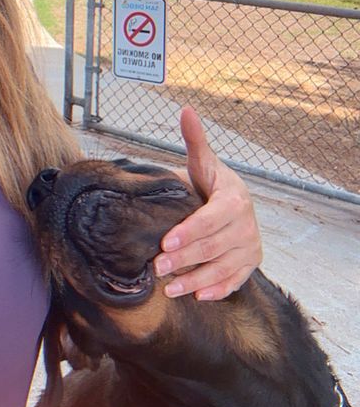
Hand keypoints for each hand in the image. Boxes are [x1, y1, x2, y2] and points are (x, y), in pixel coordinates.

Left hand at [153, 106, 262, 300]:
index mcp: (234, 198)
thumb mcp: (203, 162)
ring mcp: (250, 246)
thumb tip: (186, 110)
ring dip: (195, 280)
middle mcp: (247, 224)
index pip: (212, 218)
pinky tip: (196, 297)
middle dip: (184, 258)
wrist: (231, 203)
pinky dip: (216, 290)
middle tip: (156, 266)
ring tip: (168, 288)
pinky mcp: (250, 264)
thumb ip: (195, 140)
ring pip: (222, 268)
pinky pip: (234, 281)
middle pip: (214, 246)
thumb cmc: (210, 184)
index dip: (190, 231)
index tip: (165, 241)